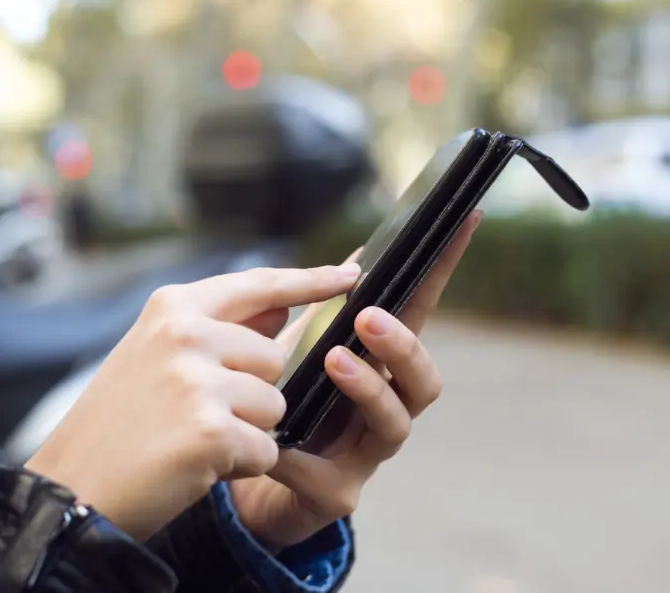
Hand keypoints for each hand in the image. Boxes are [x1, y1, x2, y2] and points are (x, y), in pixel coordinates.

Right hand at [25, 263, 361, 539]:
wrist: (72, 487)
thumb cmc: (115, 425)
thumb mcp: (155, 358)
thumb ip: (219, 330)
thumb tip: (283, 308)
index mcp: (172, 309)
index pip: (256, 285)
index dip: (307, 280)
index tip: (348, 275)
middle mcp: (186, 334)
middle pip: (273, 359)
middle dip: (250, 396)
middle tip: (192, 417)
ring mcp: (197, 380)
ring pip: (275, 406)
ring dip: (245, 432)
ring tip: (189, 441)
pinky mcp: (211, 430)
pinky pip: (265, 449)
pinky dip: (239, 466)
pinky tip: (193, 466)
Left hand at [229, 211, 480, 550]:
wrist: (248, 478)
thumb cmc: (285, 403)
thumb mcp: (295, 346)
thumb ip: (321, 309)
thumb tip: (353, 257)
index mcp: (378, 364)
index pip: (418, 313)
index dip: (442, 271)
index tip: (464, 219)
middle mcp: (385, 407)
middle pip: (423, 378)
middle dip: (403, 344)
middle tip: (368, 316)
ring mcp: (366, 453)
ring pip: (393, 424)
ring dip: (367, 388)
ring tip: (334, 361)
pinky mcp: (336, 493)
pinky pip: (327, 476)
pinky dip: (298, 457)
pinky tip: (274, 445)